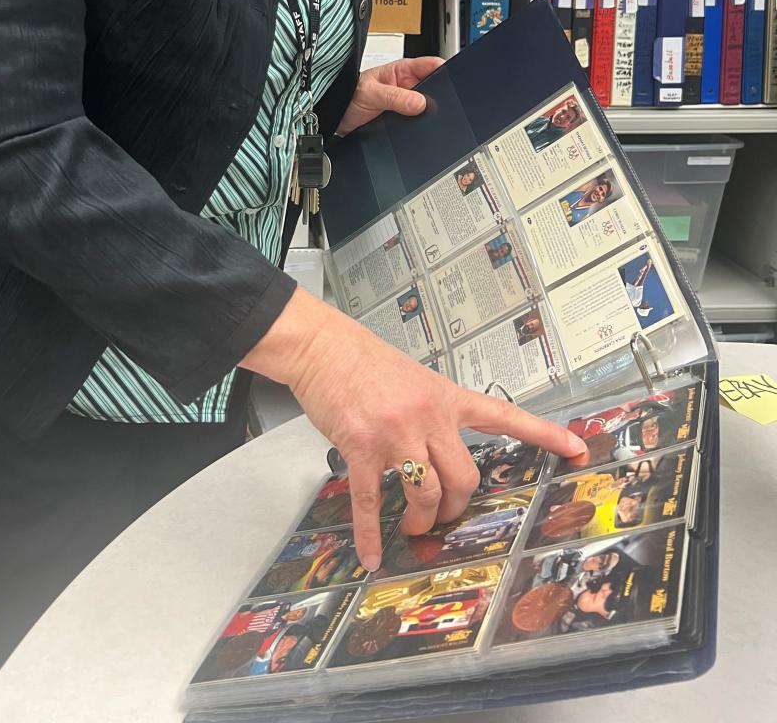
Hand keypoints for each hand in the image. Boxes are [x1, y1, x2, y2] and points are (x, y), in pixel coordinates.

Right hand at [241, 289, 585, 570]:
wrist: (323, 346)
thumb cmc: (364, 361)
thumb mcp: (415, 379)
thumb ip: (433, 413)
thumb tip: (437, 454)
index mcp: (446, 397)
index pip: (504, 416)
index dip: (544, 434)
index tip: (578, 449)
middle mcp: (428, 416)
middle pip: (464, 478)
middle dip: (455, 507)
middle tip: (442, 517)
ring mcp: (395, 433)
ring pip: (427, 493)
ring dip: (421, 521)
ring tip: (412, 528)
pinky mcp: (361, 447)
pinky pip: (370, 500)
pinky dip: (370, 533)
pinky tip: (371, 553)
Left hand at [336, 57, 444, 137]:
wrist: (335, 117)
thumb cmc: (348, 96)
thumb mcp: (371, 94)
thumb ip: (395, 97)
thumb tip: (419, 103)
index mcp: (401, 71)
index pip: (430, 65)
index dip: (444, 70)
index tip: (451, 80)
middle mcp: (406, 86)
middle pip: (434, 87)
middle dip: (439, 96)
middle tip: (438, 106)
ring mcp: (405, 103)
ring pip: (427, 107)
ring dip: (429, 113)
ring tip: (427, 119)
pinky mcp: (403, 118)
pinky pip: (418, 121)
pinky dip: (421, 125)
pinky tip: (419, 129)